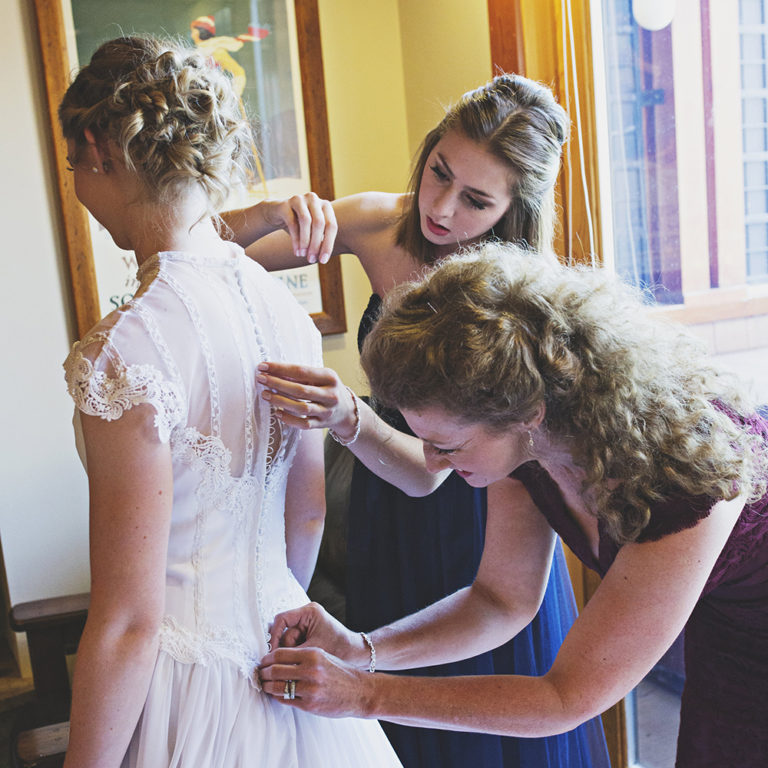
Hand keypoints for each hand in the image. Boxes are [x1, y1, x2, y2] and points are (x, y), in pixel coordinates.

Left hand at [256, 362, 357, 437]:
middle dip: (277, 383)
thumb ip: (301, 374)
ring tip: (265, 394)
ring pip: (301, 407)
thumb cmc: (328, 388)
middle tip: (261, 379)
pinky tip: (277, 412)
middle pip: (299, 390)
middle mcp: (330, 394)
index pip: (301, 371)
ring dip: (280, 401)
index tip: (263, 366)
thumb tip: (273, 371)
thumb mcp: (321, 376)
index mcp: (330, 377)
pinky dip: (289, 419)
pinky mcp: (322, 424)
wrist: (347, 410)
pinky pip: (303, 423)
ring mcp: (327, 411)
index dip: (280, 368)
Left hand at [258, 646, 373, 717]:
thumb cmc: (340, 672)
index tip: (263, 661)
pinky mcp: (310, 705)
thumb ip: (302, 656)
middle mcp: (310, 670)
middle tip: (260, 674)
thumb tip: (277, 658)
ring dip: (267, 686)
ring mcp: (310, 689)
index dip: (268, 658)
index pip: (280, 653)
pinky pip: (286, 700)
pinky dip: (278, 696)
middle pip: (276, 670)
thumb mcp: (323, 656)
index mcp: (313, 654)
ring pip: (278, 687)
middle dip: (264, 672)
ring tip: (265, 684)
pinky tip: (277, 693)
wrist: (359, 692)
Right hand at [264, 193, 336, 263]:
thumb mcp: (312, 233)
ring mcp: (299, 199)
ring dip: (305, 241)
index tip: (324, 261)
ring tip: (302, 255)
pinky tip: (296, 251)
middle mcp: (314, 199)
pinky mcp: (285, 204)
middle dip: (316, 244)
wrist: (276, 214)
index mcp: (325, 206)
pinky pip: (292, 222)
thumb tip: (324, 258)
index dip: (329, 244)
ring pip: (306, 221)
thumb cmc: (299, 225)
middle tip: (311, 260)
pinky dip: (295, 239)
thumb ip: (320, 241)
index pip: (331, 226)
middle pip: (319, 223)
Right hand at [267, 601, 361, 660]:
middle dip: (285, 649)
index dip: (274, 635)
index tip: (271, 652)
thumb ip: (293, 653)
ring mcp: (307, 625)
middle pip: (284, 632)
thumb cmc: (341, 648)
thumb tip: (273, 660)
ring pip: (288, 642)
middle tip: (288, 663)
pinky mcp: (308, 635)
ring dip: (292, 654)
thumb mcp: (314, 649)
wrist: (357, 654)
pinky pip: (294, 646)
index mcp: (309, 612)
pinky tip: (302, 663)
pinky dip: (296, 655)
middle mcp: (307, 616)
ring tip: (301, 664)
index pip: (282, 619)